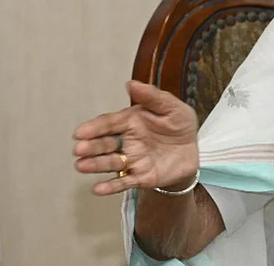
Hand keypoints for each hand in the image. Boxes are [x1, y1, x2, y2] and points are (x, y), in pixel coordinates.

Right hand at [72, 81, 198, 195]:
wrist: (194, 151)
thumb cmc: (180, 126)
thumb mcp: (171, 108)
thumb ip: (152, 97)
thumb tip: (131, 84)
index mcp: (131, 122)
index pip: (109, 123)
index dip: (94, 128)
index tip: (80, 132)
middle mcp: (127, 142)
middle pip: (106, 144)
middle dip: (91, 147)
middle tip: (79, 149)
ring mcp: (132, 160)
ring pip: (111, 163)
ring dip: (96, 165)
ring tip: (81, 166)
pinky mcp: (141, 177)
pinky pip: (125, 182)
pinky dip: (111, 186)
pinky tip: (98, 189)